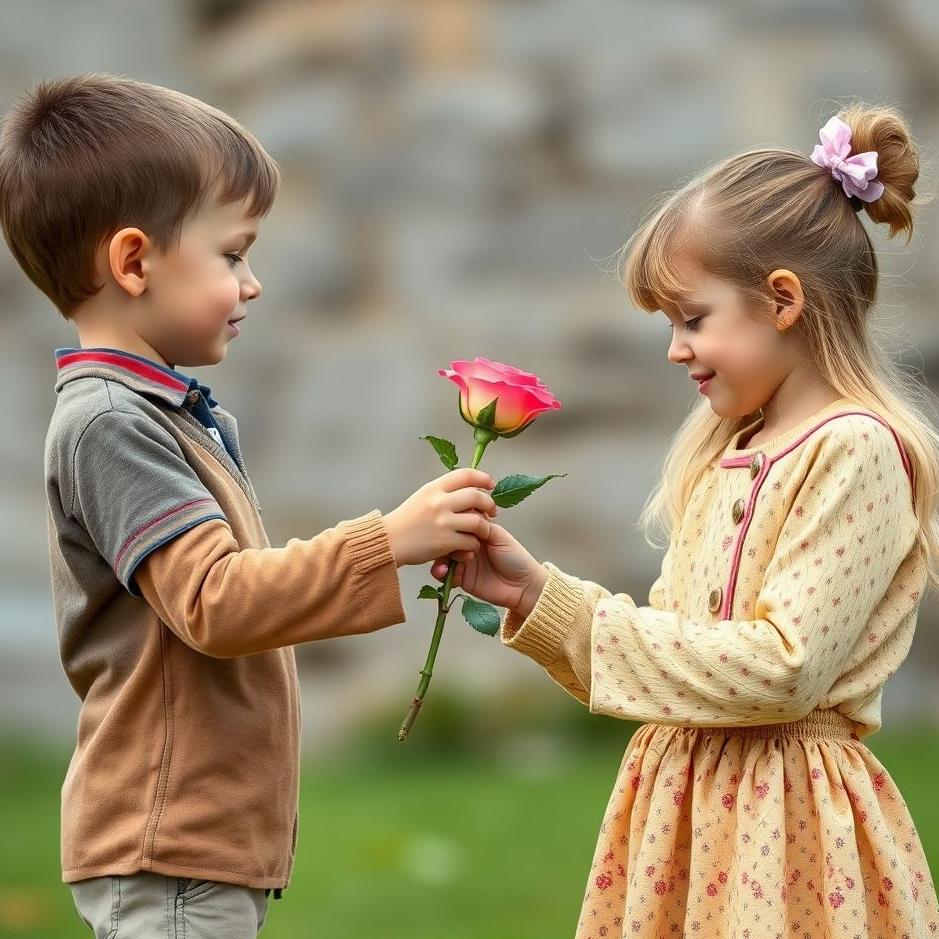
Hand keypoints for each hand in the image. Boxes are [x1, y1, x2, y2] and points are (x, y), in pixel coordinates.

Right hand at [384, 469, 498, 566]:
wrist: (388, 542)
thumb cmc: (405, 521)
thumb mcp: (422, 497)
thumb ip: (443, 493)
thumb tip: (467, 489)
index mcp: (434, 488)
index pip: (465, 475)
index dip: (483, 478)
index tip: (491, 484)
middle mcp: (439, 502)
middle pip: (476, 496)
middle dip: (489, 504)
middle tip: (492, 511)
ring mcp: (443, 522)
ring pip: (478, 521)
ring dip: (484, 528)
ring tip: (482, 532)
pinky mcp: (444, 542)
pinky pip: (470, 541)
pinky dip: (474, 545)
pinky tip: (469, 547)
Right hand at [429, 521, 546, 616]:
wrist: (523, 585)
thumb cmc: (515, 558)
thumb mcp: (498, 535)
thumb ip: (480, 525)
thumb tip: (464, 514)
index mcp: (477, 532)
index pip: (458, 522)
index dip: (454, 521)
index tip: (452, 522)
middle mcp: (468, 545)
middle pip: (447, 539)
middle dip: (444, 540)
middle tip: (451, 544)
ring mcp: (463, 562)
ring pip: (442, 556)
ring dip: (441, 558)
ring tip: (448, 562)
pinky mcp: (460, 579)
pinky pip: (443, 575)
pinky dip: (441, 572)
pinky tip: (444, 572)